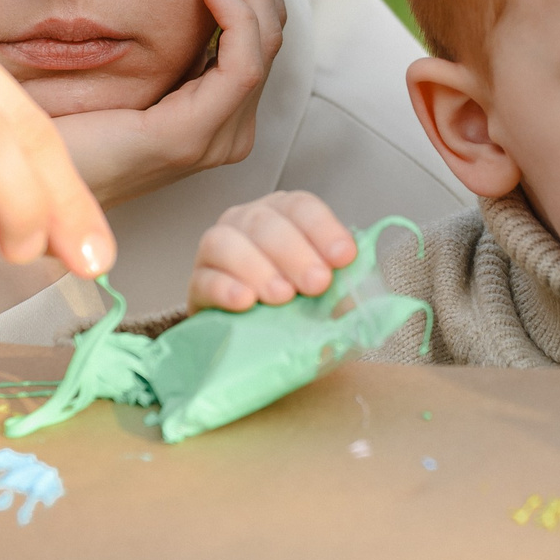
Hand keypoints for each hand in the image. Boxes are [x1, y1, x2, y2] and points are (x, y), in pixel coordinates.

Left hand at [53, 0, 288, 210]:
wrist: (16, 179)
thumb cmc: (51, 121)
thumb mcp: (110, 57)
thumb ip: (145, 23)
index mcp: (212, 107)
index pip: (256, 21)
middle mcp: (226, 123)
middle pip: (270, 21)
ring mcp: (215, 134)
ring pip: (265, 36)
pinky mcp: (192, 137)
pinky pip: (240, 66)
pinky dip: (236, 18)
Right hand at [187, 190, 355, 312]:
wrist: (266, 352)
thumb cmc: (300, 315)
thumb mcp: (331, 301)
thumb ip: (346, 291)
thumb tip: (362, 288)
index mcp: (284, 217)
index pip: (301, 207)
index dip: (324, 229)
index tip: (344, 257)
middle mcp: (247, 224)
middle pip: (265, 222)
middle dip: (295, 252)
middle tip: (316, 283)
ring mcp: (217, 252)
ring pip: (226, 242)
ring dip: (258, 267)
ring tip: (281, 296)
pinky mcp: (197, 286)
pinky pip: (203, 279)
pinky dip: (224, 288)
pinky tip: (244, 302)